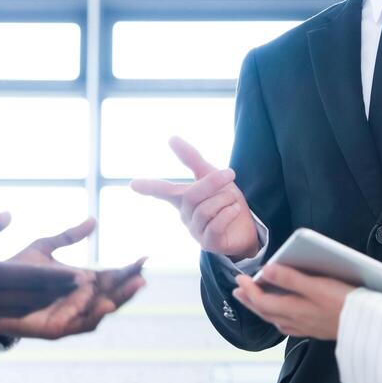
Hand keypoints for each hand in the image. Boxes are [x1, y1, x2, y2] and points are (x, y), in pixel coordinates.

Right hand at [0, 213, 78, 330]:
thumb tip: (9, 215)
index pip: (31, 278)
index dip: (58, 278)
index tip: (81, 276)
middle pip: (30, 298)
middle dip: (58, 293)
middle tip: (83, 288)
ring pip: (17, 311)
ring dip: (41, 304)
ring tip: (60, 298)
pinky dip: (18, 312)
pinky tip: (21, 308)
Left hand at [0, 218, 146, 339]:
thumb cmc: (17, 270)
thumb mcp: (45, 248)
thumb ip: (69, 237)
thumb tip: (94, 220)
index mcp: (81, 284)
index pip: (111, 277)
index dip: (128, 270)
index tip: (145, 259)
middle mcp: (79, 302)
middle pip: (112, 296)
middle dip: (128, 288)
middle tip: (143, 278)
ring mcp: (69, 317)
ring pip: (100, 313)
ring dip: (115, 302)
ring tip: (127, 292)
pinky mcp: (55, 329)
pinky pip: (78, 324)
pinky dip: (92, 315)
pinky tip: (101, 305)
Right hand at [130, 136, 259, 260]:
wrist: (248, 228)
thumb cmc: (226, 201)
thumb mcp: (211, 176)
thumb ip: (192, 159)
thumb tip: (171, 138)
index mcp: (182, 199)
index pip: (163, 190)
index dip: (149, 186)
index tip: (133, 183)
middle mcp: (185, 215)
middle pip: (191, 195)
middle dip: (212, 182)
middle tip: (230, 173)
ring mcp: (195, 231)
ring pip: (205, 209)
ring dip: (225, 200)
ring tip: (233, 200)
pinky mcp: (208, 244)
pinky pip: (215, 225)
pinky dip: (228, 214)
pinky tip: (235, 210)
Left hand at [230, 262, 356, 340]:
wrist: (369, 327)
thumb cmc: (345, 304)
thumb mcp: (317, 286)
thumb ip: (290, 279)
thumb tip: (266, 271)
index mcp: (293, 310)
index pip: (261, 301)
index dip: (248, 289)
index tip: (239, 278)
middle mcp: (296, 321)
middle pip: (265, 312)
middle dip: (249, 301)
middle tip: (237, 291)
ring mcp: (305, 328)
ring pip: (275, 320)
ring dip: (261, 309)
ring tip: (253, 301)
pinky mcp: (315, 329)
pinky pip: (288, 325)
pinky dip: (278, 317)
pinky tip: (282, 315)